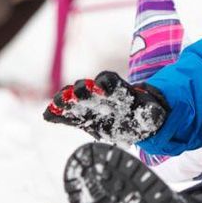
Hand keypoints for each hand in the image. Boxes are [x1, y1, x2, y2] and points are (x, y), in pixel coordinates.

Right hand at [43, 71, 167, 143]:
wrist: (135, 123)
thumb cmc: (144, 116)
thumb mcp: (151, 114)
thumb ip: (151, 113)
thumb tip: (153, 113)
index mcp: (119, 90)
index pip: (110, 80)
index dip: (106, 82)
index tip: (104, 88)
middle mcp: (101, 94)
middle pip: (89, 86)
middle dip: (83, 89)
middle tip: (78, 93)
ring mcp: (89, 106)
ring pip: (74, 98)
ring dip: (66, 100)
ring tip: (57, 104)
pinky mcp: (81, 119)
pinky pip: (68, 115)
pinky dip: (58, 114)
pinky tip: (48, 115)